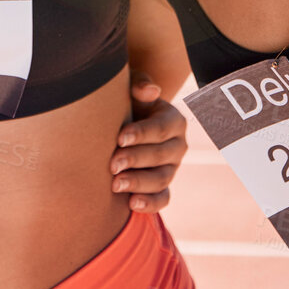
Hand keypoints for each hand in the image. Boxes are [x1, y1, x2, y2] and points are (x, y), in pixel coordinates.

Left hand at [110, 73, 187, 212]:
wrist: (122, 124)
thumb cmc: (127, 103)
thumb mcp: (131, 89)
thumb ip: (139, 85)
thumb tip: (150, 91)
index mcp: (173, 120)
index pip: (161, 129)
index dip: (141, 134)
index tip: (119, 138)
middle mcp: (177, 145)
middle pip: (161, 156)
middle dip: (136, 160)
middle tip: (112, 164)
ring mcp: (171, 168)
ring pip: (162, 179)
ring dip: (139, 183)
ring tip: (115, 185)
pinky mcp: (163, 186)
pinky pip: (163, 199)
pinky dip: (150, 204)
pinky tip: (131, 204)